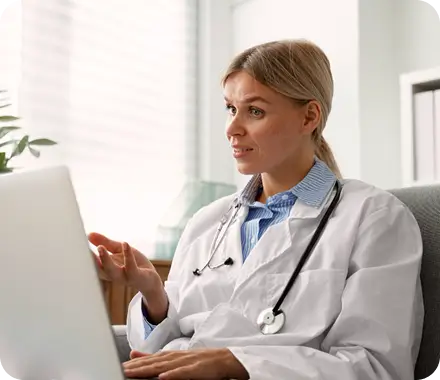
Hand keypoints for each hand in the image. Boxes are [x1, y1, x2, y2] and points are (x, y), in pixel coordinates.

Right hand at [89, 232, 167, 322]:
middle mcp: (112, 274)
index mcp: (105, 268)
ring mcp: (124, 277)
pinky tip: (125, 244)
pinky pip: (131, 267)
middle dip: (90, 259)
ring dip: (105, 260)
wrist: (151, 279)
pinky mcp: (136, 276)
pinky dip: (127, 256)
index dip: (83, 255)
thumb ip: (105, 243)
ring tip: (100, 247)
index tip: (74, 245)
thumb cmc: (134, 264)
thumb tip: (89, 234)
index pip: (92, 263)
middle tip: (82, 249)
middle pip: (98, 269)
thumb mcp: (119, 250)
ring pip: (112, 271)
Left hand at [123, 348, 248, 379]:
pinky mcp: (196, 369)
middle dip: (136, 367)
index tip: (120, 367)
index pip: (149, 359)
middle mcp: (176, 356)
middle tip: (121, 370)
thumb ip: (154, 356)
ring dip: (148, 369)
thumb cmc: (200, 360)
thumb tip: (134, 353)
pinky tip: (162, 377)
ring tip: (133, 372)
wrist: (224, 359)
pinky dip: (173, 374)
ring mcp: (186, 362)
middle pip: (153, 362)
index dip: (134, 363)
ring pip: (164, 366)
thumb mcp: (175, 357)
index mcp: (170, 355)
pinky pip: (183, 372)